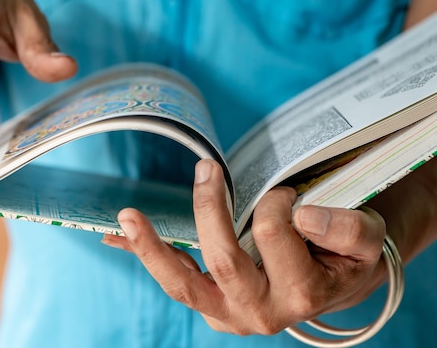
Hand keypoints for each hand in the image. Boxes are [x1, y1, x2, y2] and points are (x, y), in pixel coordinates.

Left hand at [102, 159, 386, 334]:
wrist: (334, 284)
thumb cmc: (346, 256)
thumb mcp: (366, 240)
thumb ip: (348, 229)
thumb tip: (303, 215)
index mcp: (302, 293)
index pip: (274, 231)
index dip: (276, 199)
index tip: (286, 190)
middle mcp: (260, 312)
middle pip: (222, 260)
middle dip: (210, 208)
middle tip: (206, 169)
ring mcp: (228, 314)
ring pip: (182, 284)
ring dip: (152, 247)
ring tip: (128, 216)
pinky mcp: (209, 305)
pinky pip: (174, 280)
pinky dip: (146, 255)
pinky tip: (117, 235)